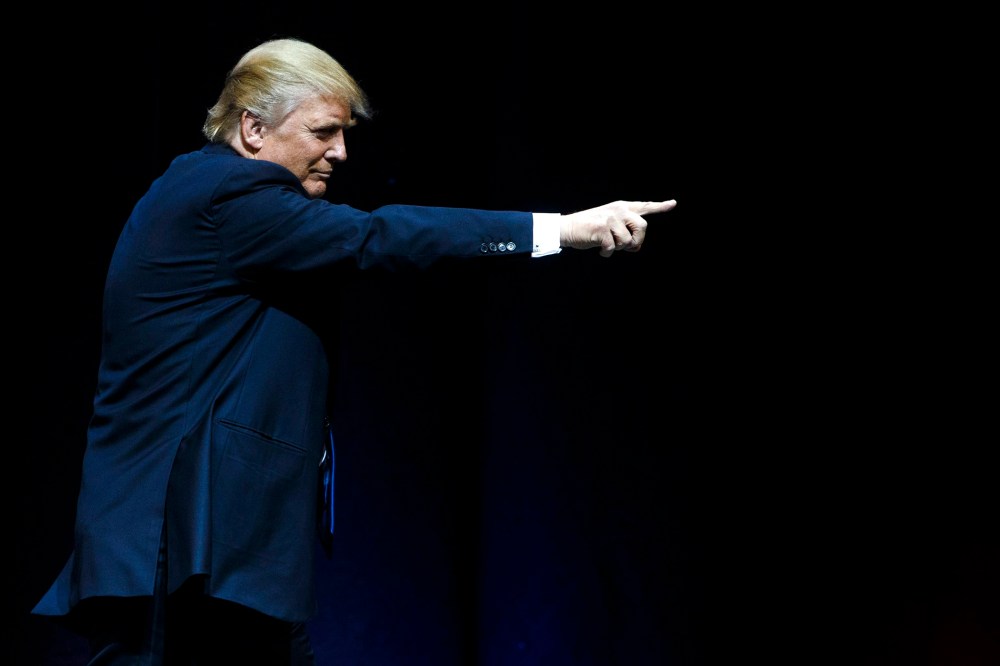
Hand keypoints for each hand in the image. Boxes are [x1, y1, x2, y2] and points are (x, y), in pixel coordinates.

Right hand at [559, 200, 676, 256]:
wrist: (567, 228)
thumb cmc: (589, 229)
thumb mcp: (609, 224)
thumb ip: (624, 230)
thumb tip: (636, 246)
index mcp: (622, 207)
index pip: (644, 206)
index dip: (660, 206)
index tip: (673, 204)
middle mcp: (619, 210)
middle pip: (642, 227)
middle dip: (637, 241)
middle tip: (626, 247)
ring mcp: (610, 218)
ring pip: (627, 241)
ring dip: (617, 248)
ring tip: (606, 244)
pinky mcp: (602, 228)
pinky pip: (612, 248)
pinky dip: (606, 253)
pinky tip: (599, 249)